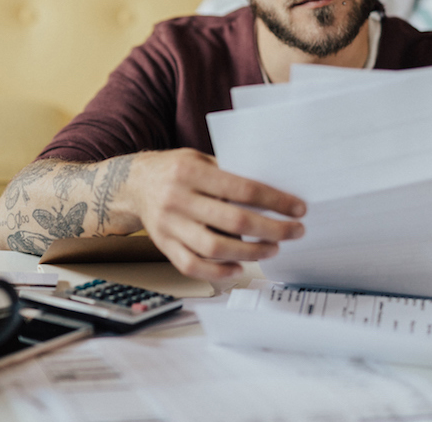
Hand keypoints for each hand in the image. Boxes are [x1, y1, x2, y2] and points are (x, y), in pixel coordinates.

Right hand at [125, 148, 306, 280]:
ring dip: (250, 253)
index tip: (298, 208)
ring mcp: (169, 226)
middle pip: (233, 222)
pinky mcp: (164, 246)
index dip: (275, 201)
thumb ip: (229, 172)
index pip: (241, 189)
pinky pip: (193, 266)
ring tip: (272, 248)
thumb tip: (273, 190)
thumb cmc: (175, 170)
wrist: (133, 184)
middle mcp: (178, 199)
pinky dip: (219, 271)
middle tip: (294, 231)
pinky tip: (238, 267)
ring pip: (215, 248)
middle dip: (271, 230)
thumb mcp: (200, 159)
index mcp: (190, 172)